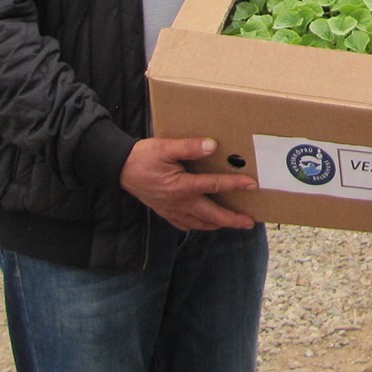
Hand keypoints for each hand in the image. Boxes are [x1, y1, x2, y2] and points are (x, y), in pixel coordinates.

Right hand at [119, 137, 257, 231]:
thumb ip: (190, 147)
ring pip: (200, 223)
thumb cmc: (143, 156)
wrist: (119, 169)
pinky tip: (205, 223)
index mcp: (181, 186)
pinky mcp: (165, 212)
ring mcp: (171, 210)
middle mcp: (179, 203)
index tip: (252, 185)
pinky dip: (199, 225)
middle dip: (232, 220)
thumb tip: (213, 146)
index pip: (214, 186)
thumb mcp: (166, 147)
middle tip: (249, 222)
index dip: (235, 185)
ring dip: (218, 224)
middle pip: (212, 215)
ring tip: (233, 223)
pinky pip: (186, 224)